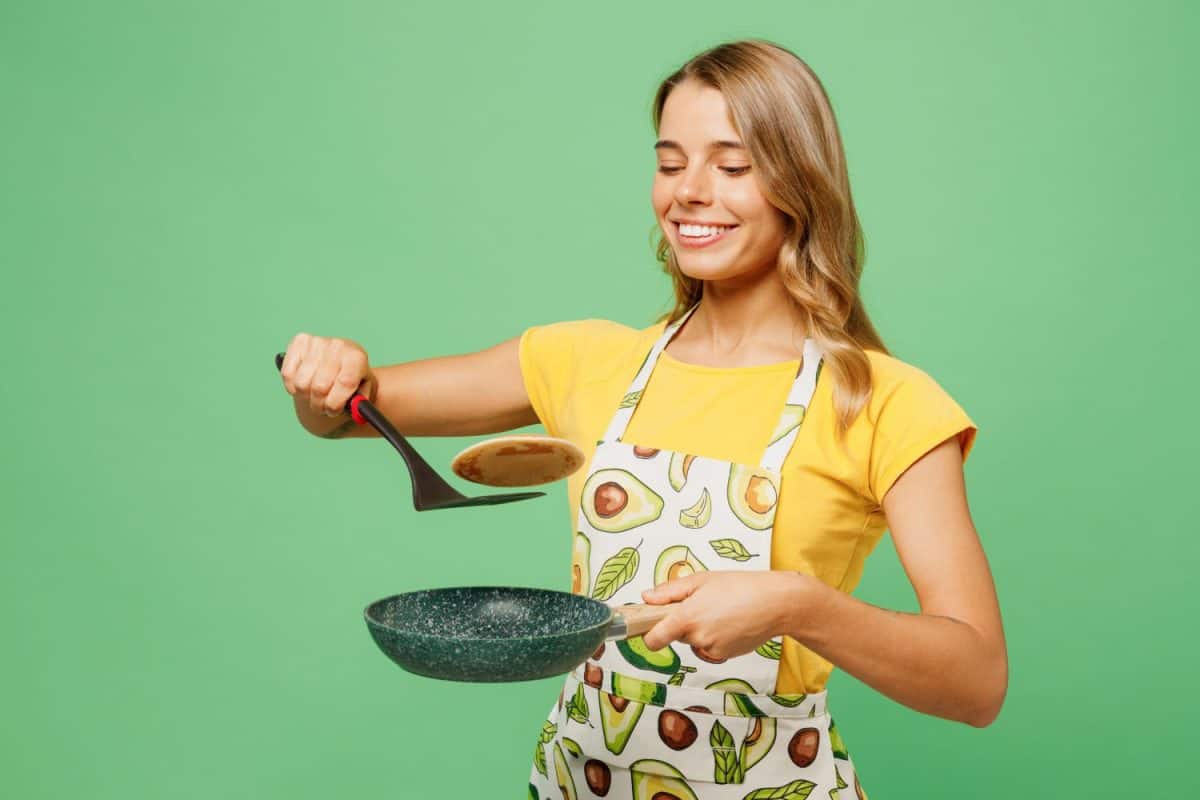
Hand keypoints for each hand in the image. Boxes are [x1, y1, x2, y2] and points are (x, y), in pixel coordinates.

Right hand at [280, 333, 376, 416]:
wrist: (342, 363)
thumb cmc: (353, 382)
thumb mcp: (362, 394)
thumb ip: (359, 403)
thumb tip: (353, 408)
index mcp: (357, 358)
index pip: (345, 383)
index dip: (335, 403)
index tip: (332, 411)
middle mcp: (338, 346)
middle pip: (320, 387)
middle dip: (319, 404)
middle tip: (323, 408)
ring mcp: (318, 342)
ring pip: (301, 383)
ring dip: (305, 397)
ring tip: (314, 396)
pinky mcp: (299, 341)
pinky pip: (288, 374)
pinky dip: (293, 387)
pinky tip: (304, 386)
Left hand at [639, 570, 810, 658]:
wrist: (776, 604)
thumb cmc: (741, 587)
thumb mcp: (702, 580)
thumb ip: (670, 591)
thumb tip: (647, 598)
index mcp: (687, 617)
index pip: (654, 639)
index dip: (648, 635)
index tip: (649, 627)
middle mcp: (697, 637)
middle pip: (676, 636)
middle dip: (682, 623)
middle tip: (700, 605)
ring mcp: (712, 649)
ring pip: (694, 641)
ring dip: (700, 630)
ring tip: (721, 611)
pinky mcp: (725, 656)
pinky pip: (710, 648)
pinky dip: (715, 638)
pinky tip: (730, 622)